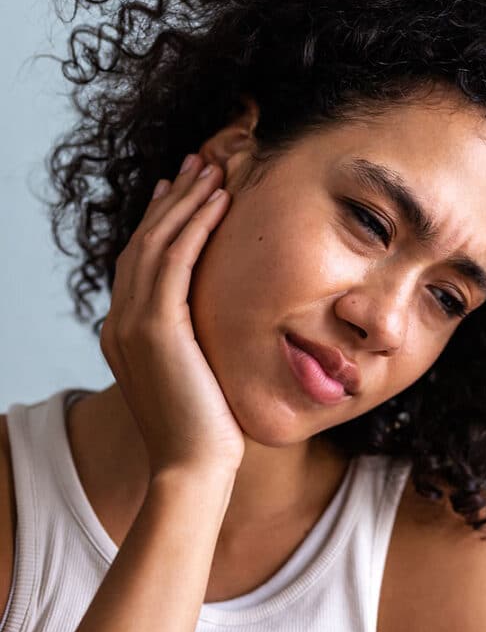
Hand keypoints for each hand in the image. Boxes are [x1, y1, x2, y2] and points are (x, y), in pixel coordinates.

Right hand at [99, 154, 243, 477]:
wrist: (193, 468)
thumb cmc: (207, 429)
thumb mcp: (197, 375)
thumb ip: (195, 343)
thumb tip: (219, 324)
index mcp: (127, 332)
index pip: (143, 262)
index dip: (163, 221)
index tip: (184, 190)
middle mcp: (121, 322)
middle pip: (145, 243)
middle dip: (173, 199)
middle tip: (198, 163)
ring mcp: (133, 324)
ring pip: (157, 244)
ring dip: (186, 201)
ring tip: (213, 168)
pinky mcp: (155, 328)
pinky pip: (174, 262)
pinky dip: (195, 226)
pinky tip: (218, 201)